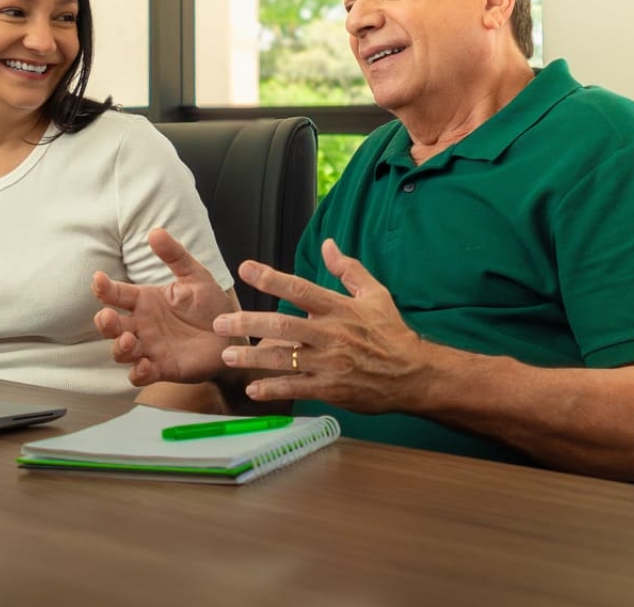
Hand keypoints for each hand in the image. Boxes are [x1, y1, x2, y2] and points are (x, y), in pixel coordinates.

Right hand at [92, 228, 238, 385]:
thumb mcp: (195, 275)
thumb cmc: (209, 303)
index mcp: (145, 301)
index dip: (104, 288)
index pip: (116, 294)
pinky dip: (138, 373)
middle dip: (105, 322)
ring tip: (129, 340)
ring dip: (119, 348)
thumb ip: (175, 256)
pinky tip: (143, 365)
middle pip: (111, 326)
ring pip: (121, 352)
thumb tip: (155, 232)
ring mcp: (150, 348)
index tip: (99, 279)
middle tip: (108, 316)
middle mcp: (142, 325)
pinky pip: (141, 375)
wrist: (232, 332)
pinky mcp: (162, 368)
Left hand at [213, 239, 427, 413]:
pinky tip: (253, 389)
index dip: (271, 278)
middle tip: (220, 323)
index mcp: (339, 308)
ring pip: (283, 359)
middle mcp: (330, 334)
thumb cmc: (391, 333)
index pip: (299, 289)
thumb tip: (328, 244)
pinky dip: (272, 389)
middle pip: (282, 326)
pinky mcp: (330, 388)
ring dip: (251, 359)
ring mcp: (329, 363)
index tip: (246, 269)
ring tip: (227, 356)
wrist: (413, 374)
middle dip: (248, 323)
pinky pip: (295, 388)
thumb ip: (348, 269)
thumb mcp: (375, 294)